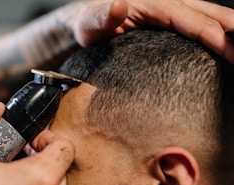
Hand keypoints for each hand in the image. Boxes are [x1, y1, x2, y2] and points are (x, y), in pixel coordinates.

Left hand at [71, 0, 233, 62]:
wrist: (88, 21)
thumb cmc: (89, 24)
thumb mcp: (90, 23)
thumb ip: (101, 17)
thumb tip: (119, 5)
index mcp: (154, 4)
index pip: (193, 21)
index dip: (216, 38)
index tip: (233, 56)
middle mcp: (168, 3)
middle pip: (210, 15)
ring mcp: (171, 11)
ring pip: (210, 17)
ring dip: (232, 33)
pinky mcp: (170, 20)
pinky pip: (200, 25)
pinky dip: (218, 34)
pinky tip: (227, 47)